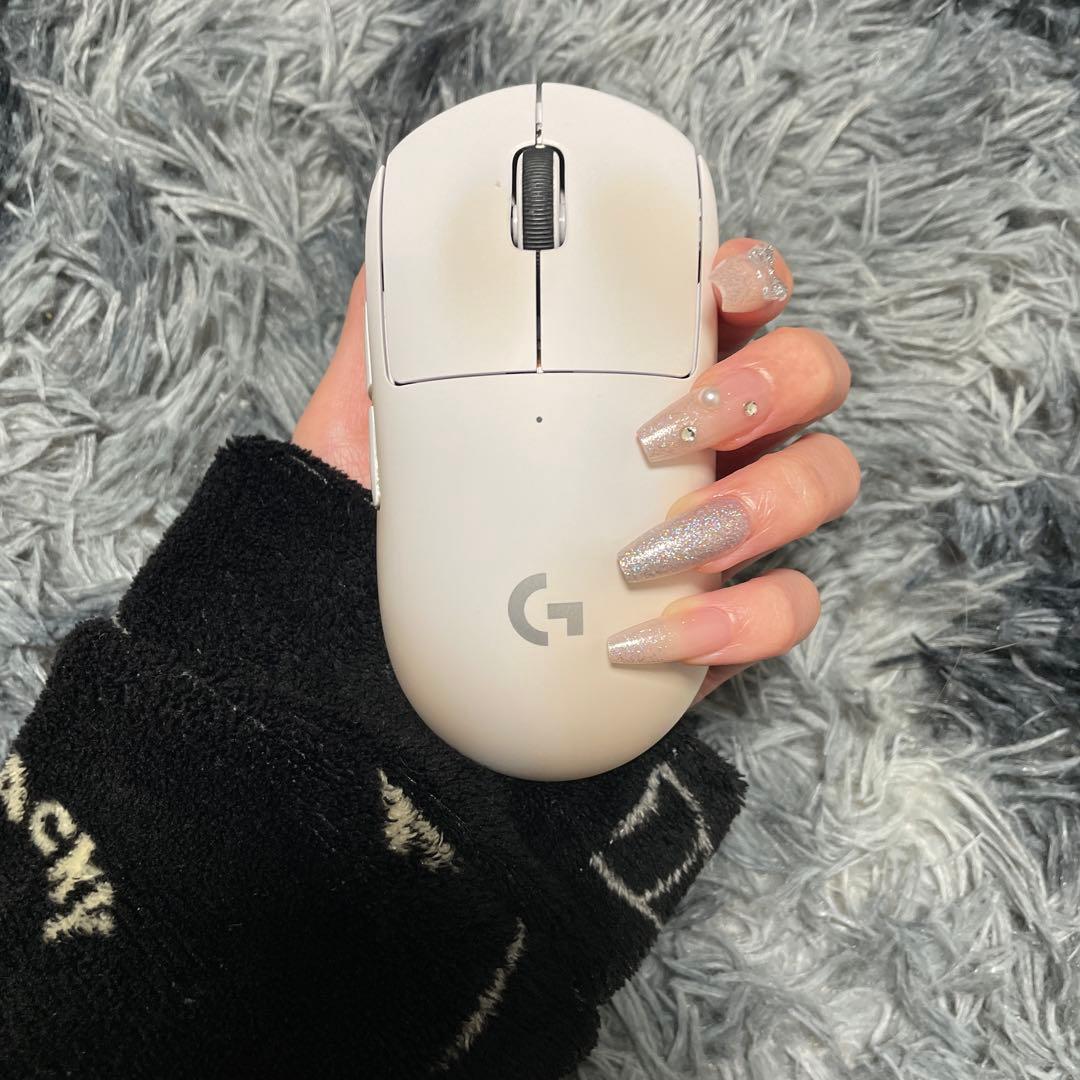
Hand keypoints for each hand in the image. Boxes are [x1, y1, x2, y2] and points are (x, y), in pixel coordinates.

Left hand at [293, 242, 858, 702]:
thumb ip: (398, 338)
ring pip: (822, 481)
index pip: (739, 294)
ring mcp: (734, 522)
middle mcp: (711, 434)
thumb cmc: (422, 524)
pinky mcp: (734, 612)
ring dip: (764, 504)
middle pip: (810, 375)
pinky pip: (788, 606)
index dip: (754, 278)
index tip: (715, 292)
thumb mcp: (391, 423)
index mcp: (652, 370)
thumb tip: (393, 259)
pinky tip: (651, 635)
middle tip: (672, 431)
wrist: (405, 651)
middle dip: (772, 385)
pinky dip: (739, 619)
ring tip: (657, 548)